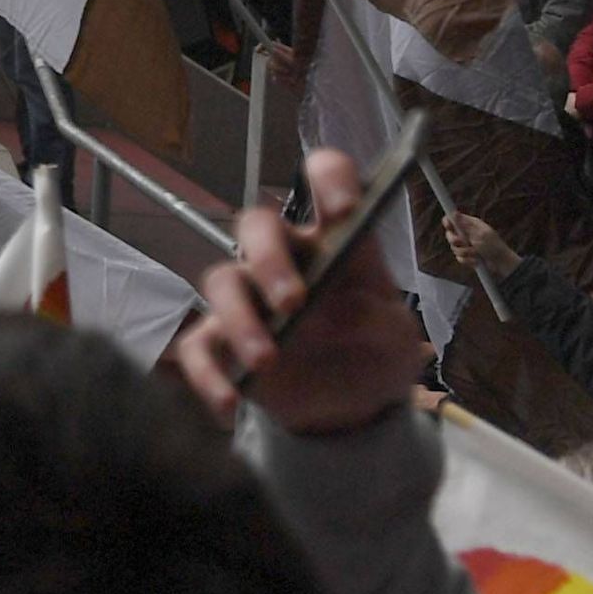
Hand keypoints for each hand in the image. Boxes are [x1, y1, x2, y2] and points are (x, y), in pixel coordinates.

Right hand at [172, 146, 425, 435]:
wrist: (353, 413)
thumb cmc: (375, 355)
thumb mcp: (396, 341)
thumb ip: (376, 323)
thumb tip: (335, 315)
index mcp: (333, 242)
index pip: (326, 180)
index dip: (330, 180)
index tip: (344, 209)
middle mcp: (284, 258)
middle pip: (256, 225)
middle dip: (269, 259)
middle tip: (293, 303)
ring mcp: (248, 298)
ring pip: (219, 280)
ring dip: (240, 318)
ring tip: (267, 361)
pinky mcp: (222, 340)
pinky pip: (196, 345)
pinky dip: (207, 375)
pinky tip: (230, 405)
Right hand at [441, 211, 511, 275]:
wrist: (501, 263)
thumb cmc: (494, 246)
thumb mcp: (480, 233)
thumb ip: (465, 225)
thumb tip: (454, 213)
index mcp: (470, 225)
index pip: (453, 219)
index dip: (448, 221)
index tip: (449, 226)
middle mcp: (466, 234)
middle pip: (450, 234)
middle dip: (455, 240)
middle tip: (462, 242)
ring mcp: (466, 245)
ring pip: (454, 248)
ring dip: (465, 252)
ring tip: (476, 253)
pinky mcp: (466, 256)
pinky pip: (459, 258)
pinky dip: (467, 260)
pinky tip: (476, 260)